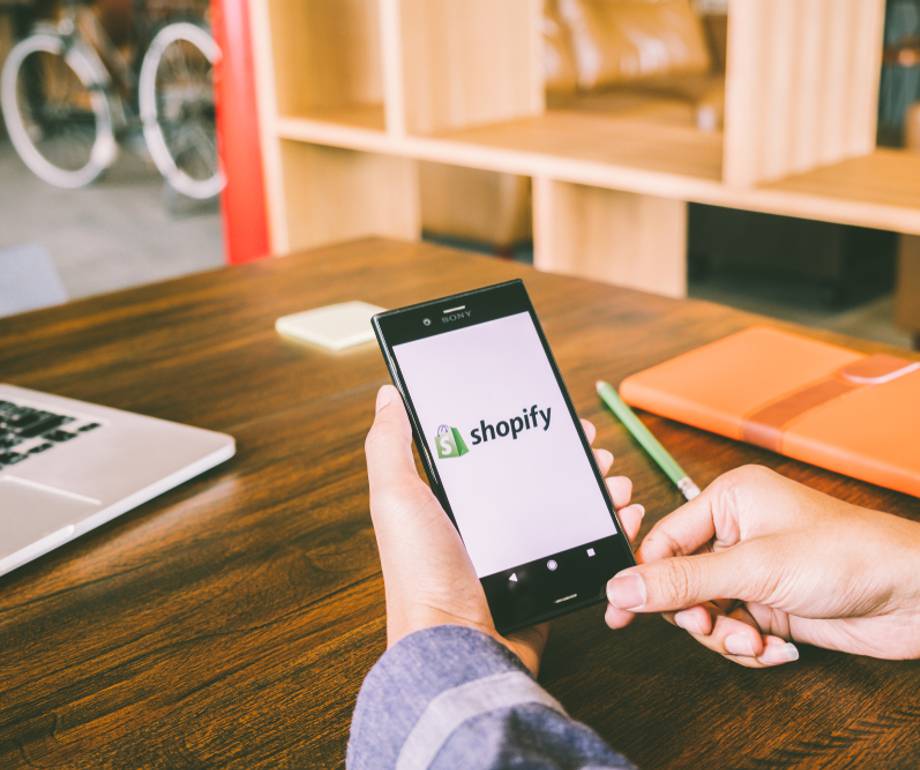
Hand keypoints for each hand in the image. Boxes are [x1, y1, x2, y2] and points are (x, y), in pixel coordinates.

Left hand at [365, 385, 644, 675]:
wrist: (459, 646)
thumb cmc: (420, 574)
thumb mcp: (395, 497)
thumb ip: (389, 444)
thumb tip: (390, 396)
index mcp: (451, 501)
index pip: (495, 452)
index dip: (525, 431)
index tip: (553, 415)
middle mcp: (486, 524)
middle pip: (538, 478)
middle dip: (572, 459)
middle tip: (594, 449)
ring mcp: (518, 553)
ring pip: (567, 509)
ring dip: (596, 489)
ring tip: (613, 480)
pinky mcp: (544, 579)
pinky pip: (583, 547)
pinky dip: (607, 529)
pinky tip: (623, 514)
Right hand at [605, 465, 919, 667]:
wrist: (914, 596)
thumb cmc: (848, 554)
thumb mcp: (752, 568)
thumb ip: (681, 581)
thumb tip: (622, 588)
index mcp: (727, 500)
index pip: (662, 541)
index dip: (643, 577)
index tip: (620, 611)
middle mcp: (736, 532)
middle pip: (680, 582)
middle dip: (696, 614)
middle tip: (711, 626)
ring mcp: (753, 570)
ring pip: (705, 612)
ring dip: (725, 636)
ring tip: (754, 641)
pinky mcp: (770, 603)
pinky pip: (733, 630)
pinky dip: (748, 646)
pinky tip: (776, 647)